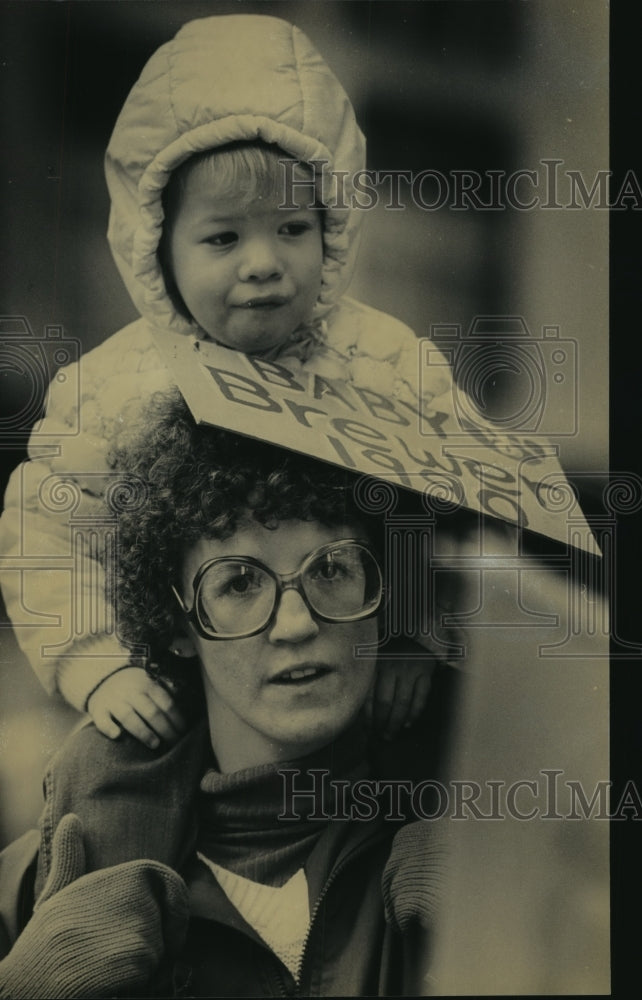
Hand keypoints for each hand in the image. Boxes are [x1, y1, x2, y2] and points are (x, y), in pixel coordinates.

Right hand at [0, 814, 188, 998]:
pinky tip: (108, 980)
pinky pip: (155, 973)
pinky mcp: (141, 956)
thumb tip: (71, 819)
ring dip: (143, 965)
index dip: (173, 909)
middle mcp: (137, 891)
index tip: (158, 930)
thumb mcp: (60, 893)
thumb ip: (72, 858)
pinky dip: (138, 983)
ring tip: (103, 963)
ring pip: (163, 950)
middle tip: (111, 951)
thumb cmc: (46, 941)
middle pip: (168, 921)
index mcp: (124, 871)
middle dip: (151, 942)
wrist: (27, 984)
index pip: (172, 885)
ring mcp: (141, 922)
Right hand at [87, 667, 185, 748]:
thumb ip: (166, 692)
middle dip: (165, 729)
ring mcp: (113, 700)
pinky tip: (117, 736)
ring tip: (155, 744)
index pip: (166, 703)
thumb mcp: (150, 683)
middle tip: (175, 744)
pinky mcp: (97, 709)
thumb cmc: (133, 687)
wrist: (100, 679)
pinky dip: (108, 727)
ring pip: (129, 716)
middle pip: (151, 712)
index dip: (177, 719)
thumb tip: (188, 702)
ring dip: (143, 731)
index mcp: (147, 684)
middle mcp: (130, 691)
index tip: (184, 732)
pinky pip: (101, 720)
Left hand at [365, 643, 436, 739]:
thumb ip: (370, 682)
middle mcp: (391, 667)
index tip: (367, 730)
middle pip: (384, 701)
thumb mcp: (376, 661)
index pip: (369, 695)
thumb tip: (363, 714)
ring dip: (396, 722)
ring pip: (402, 702)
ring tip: (391, 734)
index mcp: (376, 665)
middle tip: (380, 736)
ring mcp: (409, 670)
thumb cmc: (390, 654)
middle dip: (381, 722)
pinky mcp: (425, 672)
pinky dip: (414, 713)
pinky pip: (421, 697)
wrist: (415, 635)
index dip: (368, 716)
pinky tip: (408, 724)